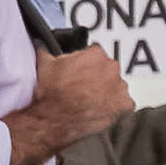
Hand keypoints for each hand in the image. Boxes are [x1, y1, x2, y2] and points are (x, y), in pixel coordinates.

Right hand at [21, 43, 135, 150]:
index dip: (84, 64)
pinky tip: (99, 110)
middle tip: (81, 88)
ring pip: (116, 86)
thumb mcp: (43, 65)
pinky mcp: (124, 106)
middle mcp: (111, 68)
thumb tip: (41, 42)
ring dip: (105, 91)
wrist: (53, 121)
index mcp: (95, 55)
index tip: (78, 72)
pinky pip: (124, 104)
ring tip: (88, 101)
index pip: (95, 53)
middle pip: (107, 69)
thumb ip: (45, 49)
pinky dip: (114, 107)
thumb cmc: (50, 95)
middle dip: (96, 77)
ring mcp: (119, 87)